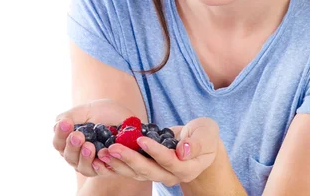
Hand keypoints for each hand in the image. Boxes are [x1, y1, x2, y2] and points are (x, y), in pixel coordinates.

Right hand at [52, 99, 134, 177]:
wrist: (129, 119)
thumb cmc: (106, 113)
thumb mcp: (88, 110)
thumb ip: (72, 116)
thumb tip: (57, 124)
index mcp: (69, 140)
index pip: (59, 142)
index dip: (60, 133)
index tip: (66, 123)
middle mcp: (77, 154)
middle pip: (67, 155)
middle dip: (71, 145)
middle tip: (77, 135)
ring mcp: (91, 163)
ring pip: (81, 166)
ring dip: (84, 157)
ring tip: (89, 146)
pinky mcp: (106, 168)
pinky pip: (99, 171)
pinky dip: (99, 166)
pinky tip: (99, 158)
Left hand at [95, 117, 219, 186]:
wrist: (199, 143)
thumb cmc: (205, 135)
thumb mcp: (207, 133)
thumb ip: (197, 142)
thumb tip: (183, 151)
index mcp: (187, 169)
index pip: (169, 161)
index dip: (155, 151)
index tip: (141, 138)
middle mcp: (171, 176)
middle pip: (148, 171)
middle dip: (130, 159)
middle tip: (113, 147)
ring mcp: (158, 174)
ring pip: (136, 173)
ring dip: (118, 163)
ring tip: (103, 152)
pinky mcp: (148, 169)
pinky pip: (130, 170)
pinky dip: (116, 164)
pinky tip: (102, 157)